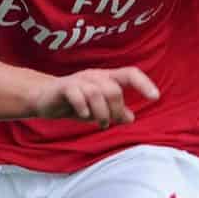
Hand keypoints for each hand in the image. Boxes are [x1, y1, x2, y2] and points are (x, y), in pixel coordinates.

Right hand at [31, 67, 159, 127]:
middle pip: (114, 89)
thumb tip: (131, 118)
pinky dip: (83, 107)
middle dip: (115, 110)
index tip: (155, 97)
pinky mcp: (63, 88)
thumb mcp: (98, 109)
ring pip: (97, 92)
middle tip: (109, 123)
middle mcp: (94, 76)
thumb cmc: (74, 102)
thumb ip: (114, 111)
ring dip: (101, 113)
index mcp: (106, 78)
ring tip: (99, 123)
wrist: (43, 98)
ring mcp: (78, 81)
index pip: (130, 74)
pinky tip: (85, 116)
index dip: (143, 84)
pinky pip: (77, 94)